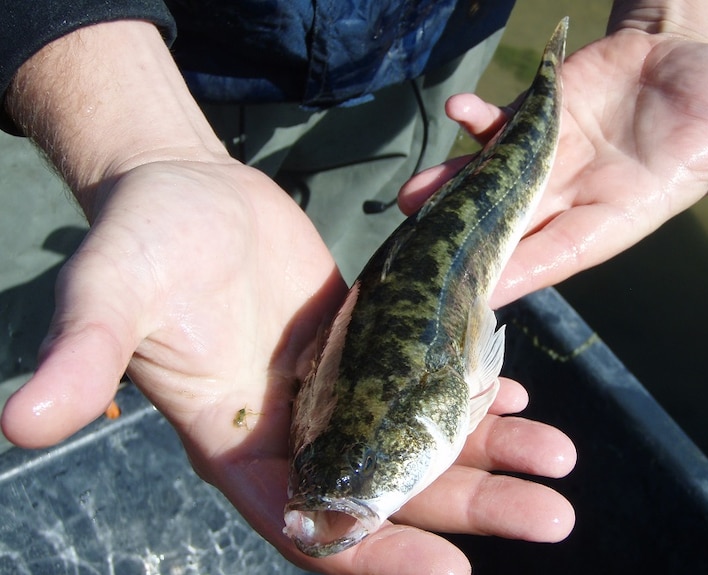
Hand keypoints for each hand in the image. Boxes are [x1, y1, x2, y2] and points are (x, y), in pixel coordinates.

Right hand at [0, 160, 574, 574]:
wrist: (185, 189)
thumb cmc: (142, 238)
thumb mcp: (109, 290)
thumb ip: (83, 355)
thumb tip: (17, 420)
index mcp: (236, 449)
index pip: (313, 527)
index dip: (378, 555)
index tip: (453, 573)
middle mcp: (295, 435)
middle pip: (392, 494)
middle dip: (471, 508)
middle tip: (554, 514)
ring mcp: (334, 395)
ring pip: (420, 444)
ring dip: (490, 456)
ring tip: (562, 459)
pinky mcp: (361, 351)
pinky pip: (423, 388)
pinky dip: (473, 399)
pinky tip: (519, 400)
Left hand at [400, 30, 707, 307]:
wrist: (693, 52)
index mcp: (619, 215)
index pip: (566, 252)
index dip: (529, 271)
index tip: (486, 293)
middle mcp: (575, 194)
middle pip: (515, 226)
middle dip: (470, 242)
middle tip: (421, 260)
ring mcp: (549, 157)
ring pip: (495, 180)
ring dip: (455, 186)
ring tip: (410, 197)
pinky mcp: (538, 118)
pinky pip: (502, 123)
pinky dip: (481, 120)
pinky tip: (459, 111)